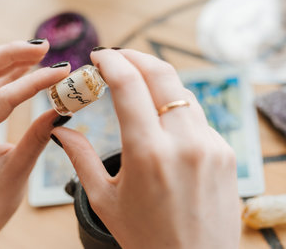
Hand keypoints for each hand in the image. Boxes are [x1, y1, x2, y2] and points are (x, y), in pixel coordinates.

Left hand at [0, 40, 70, 248]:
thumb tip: (63, 108)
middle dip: (11, 53)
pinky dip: (10, 74)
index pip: (4, 96)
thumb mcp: (19, 169)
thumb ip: (40, 136)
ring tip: (41, 52)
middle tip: (44, 48)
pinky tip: (28, 68)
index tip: (62, 72)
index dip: (35, 81)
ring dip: (11, 59)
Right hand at [52, 49, 240, 248]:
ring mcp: (211, 145)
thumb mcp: (105, 199)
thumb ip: (80, 157)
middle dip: (136, 57)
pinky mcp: (225, 152)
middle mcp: (185, 142)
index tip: (99, 55)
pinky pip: (197, 116)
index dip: (112, 61)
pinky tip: (162, 120)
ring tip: (136, 87)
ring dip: (156, 82)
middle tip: (117, 57)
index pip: (130, 84)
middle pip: (162, 74)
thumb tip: (60, 128)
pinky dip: (175, 108)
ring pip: (182, 92)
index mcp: (148, 153)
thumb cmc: (146, 238)